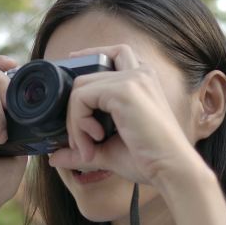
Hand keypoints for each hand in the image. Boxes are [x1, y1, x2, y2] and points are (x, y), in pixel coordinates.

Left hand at [49, 44, 203, 186]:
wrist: (171, 169)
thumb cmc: (148, 160)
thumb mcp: (107, 150)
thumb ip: (82, 148)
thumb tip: (53, 157)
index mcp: (142, 80)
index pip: (110, 55)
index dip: (87, 59)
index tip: (70, 77)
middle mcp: (139, 73)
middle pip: (88, 71)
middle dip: (74, 107)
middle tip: (81, 141)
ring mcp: (132, 78)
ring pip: (80, 87)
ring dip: (75, 121)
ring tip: (88, 147)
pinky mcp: (124, 90)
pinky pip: (81, 97)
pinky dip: (78, 122)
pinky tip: (95, 140)